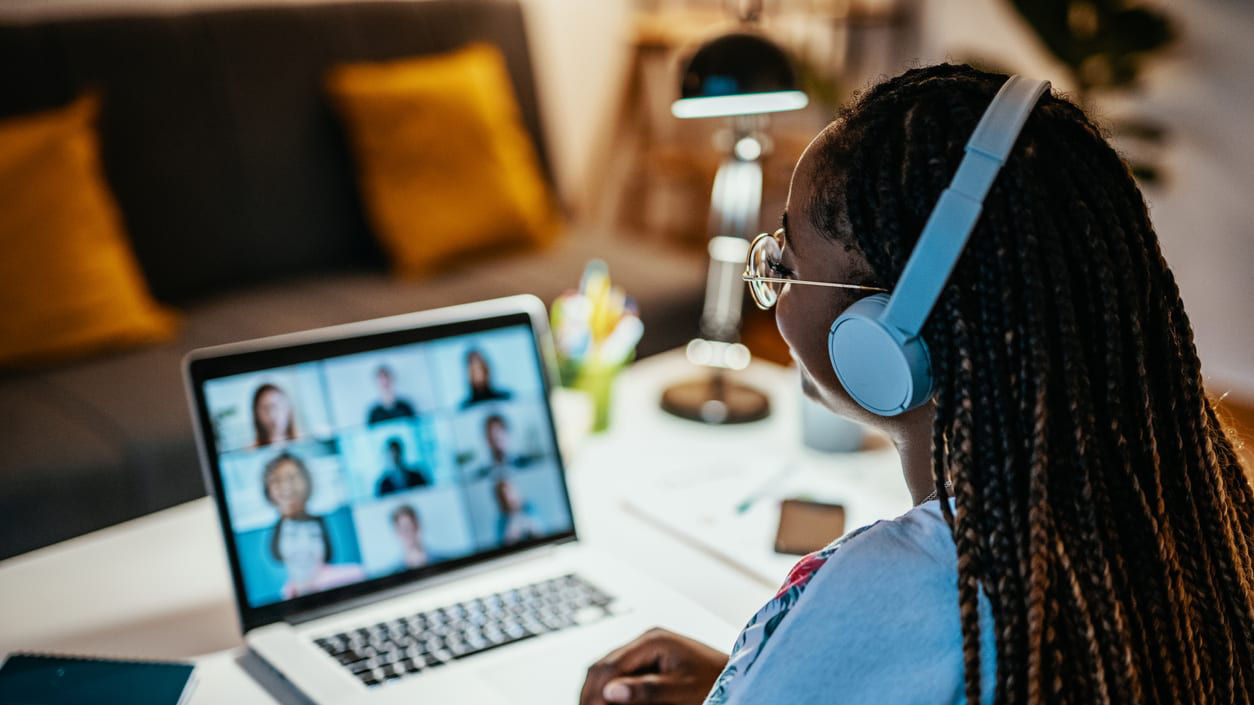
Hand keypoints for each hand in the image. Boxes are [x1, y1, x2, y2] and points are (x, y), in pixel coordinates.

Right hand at [579, 627, 728, 704]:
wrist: (737, 676)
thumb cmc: (716, 680)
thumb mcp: (682, 690)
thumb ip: (647, 690)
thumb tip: (611, 693)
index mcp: (653, 640)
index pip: (610, 665)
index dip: (596, 691)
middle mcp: (646, 641)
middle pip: (603, 665)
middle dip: (591, 691)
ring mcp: (646, 649)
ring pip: (607, 668)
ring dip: (597, 690)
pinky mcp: (648, 661)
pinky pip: (619, 673)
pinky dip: (609, 688)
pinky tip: (608, 702)